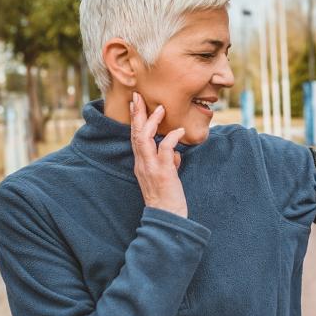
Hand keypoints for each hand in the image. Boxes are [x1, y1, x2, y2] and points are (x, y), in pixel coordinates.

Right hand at [130, 92, 187, 217]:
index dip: (135, 120)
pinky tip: (180, 131)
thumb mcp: (167, 177)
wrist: (167, 218)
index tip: (135, 103)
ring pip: (145, 139)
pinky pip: (164, 150)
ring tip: (160, 108)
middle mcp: (142, 164)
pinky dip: (172, 138)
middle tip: (138, 96)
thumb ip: (168, 163)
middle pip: (136, 134)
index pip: (135, 137)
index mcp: (142, 163)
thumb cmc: (168, 199)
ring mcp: (151, 167)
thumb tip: (175, 154)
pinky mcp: (162, 173)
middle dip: (137, 114)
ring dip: (152, 122)